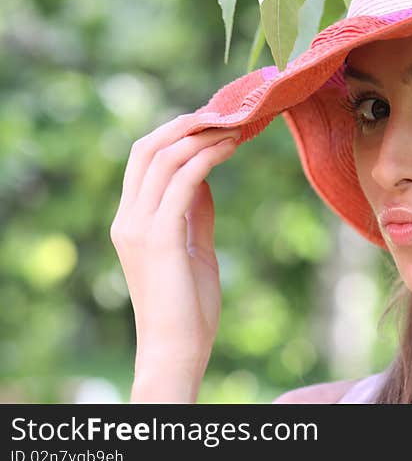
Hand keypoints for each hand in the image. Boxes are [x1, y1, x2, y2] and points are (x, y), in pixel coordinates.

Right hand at [109, 114, 240, 400]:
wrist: (177, 347)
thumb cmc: (188, 304)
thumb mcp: (193, 245)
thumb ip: (195, 211)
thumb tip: (207, 177)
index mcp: (131, 220)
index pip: (143, 159)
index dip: (174, 133)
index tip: (211, 121)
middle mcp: (128, 218)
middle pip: (146, 148)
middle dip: (183, 124)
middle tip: (222, 113)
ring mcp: (139, 226)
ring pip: (164, 158)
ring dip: (202, 136)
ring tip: (236, 127)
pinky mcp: (160, 236)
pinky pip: (183, 181)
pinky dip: (208, 157)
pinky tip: (231, 148)